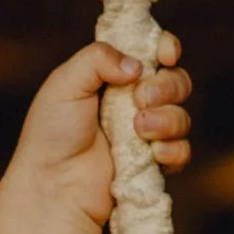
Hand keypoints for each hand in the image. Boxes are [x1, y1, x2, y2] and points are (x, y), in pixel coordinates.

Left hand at [10, 33, 191, 230]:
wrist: (54, 185)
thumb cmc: (51, 134)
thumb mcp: (65, 84)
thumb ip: (97, 59)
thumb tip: (137, 66)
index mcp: (112, 76)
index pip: (152, 52)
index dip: (165, 48)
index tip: (166, 55)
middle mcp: (132, 102)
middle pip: (176, 81)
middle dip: (166, 86)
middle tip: (140, 99)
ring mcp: (145, 134)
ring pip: (181, 116)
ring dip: (167, 119)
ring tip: (138, 129)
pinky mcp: (152, 164)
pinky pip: (182, 151)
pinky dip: (173, 150)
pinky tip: (153, 153)